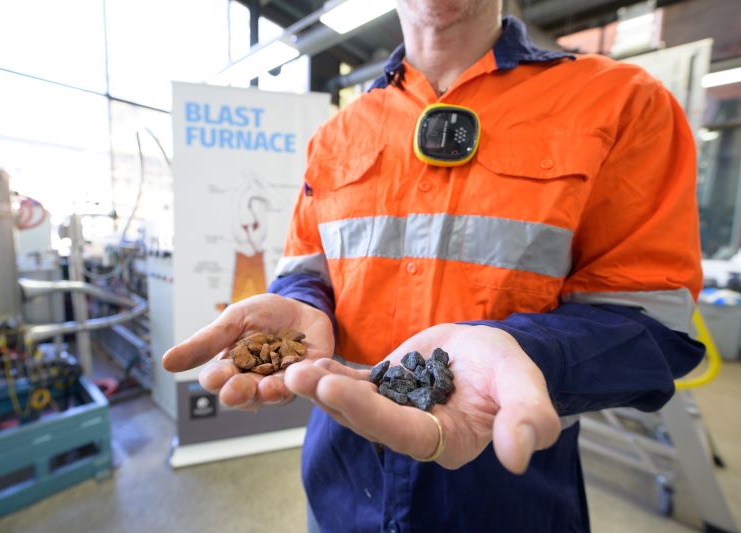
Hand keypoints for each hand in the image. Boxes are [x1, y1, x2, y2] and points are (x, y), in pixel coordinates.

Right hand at [162, 293, 333, 409]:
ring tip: (264, 389)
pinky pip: (302, 384)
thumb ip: (206, 341)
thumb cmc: (263, 314)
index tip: (215, 377)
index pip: (217, 380)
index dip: (216, 380)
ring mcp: (280, 382)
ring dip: (267, 393)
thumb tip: (165, 362)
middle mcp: (253, 381)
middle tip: (234, 392)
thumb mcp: (233, 320)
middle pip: (242, 394)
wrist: (301, 305)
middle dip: (238, 393)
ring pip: (271, 395)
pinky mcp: (307, 377)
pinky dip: (298, 381)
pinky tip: (294, 375)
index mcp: (231, 368)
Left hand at [284, 324, 560, 472]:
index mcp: (446, 440)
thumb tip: (517, 458)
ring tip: (294, 370)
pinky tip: (309, 363)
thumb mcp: (525, 389)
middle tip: (299, 376)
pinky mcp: (383, 389)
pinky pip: (354, 385)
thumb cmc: (510, 372)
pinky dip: (332, 375)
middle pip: (368, 420)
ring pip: (354, 404)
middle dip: (333, 399)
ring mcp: (394, 410)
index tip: (336, 389)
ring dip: (322, 389)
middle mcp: (413, 432)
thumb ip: (527, 420)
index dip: (370, 413)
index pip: (403, 432)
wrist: (491, 352)